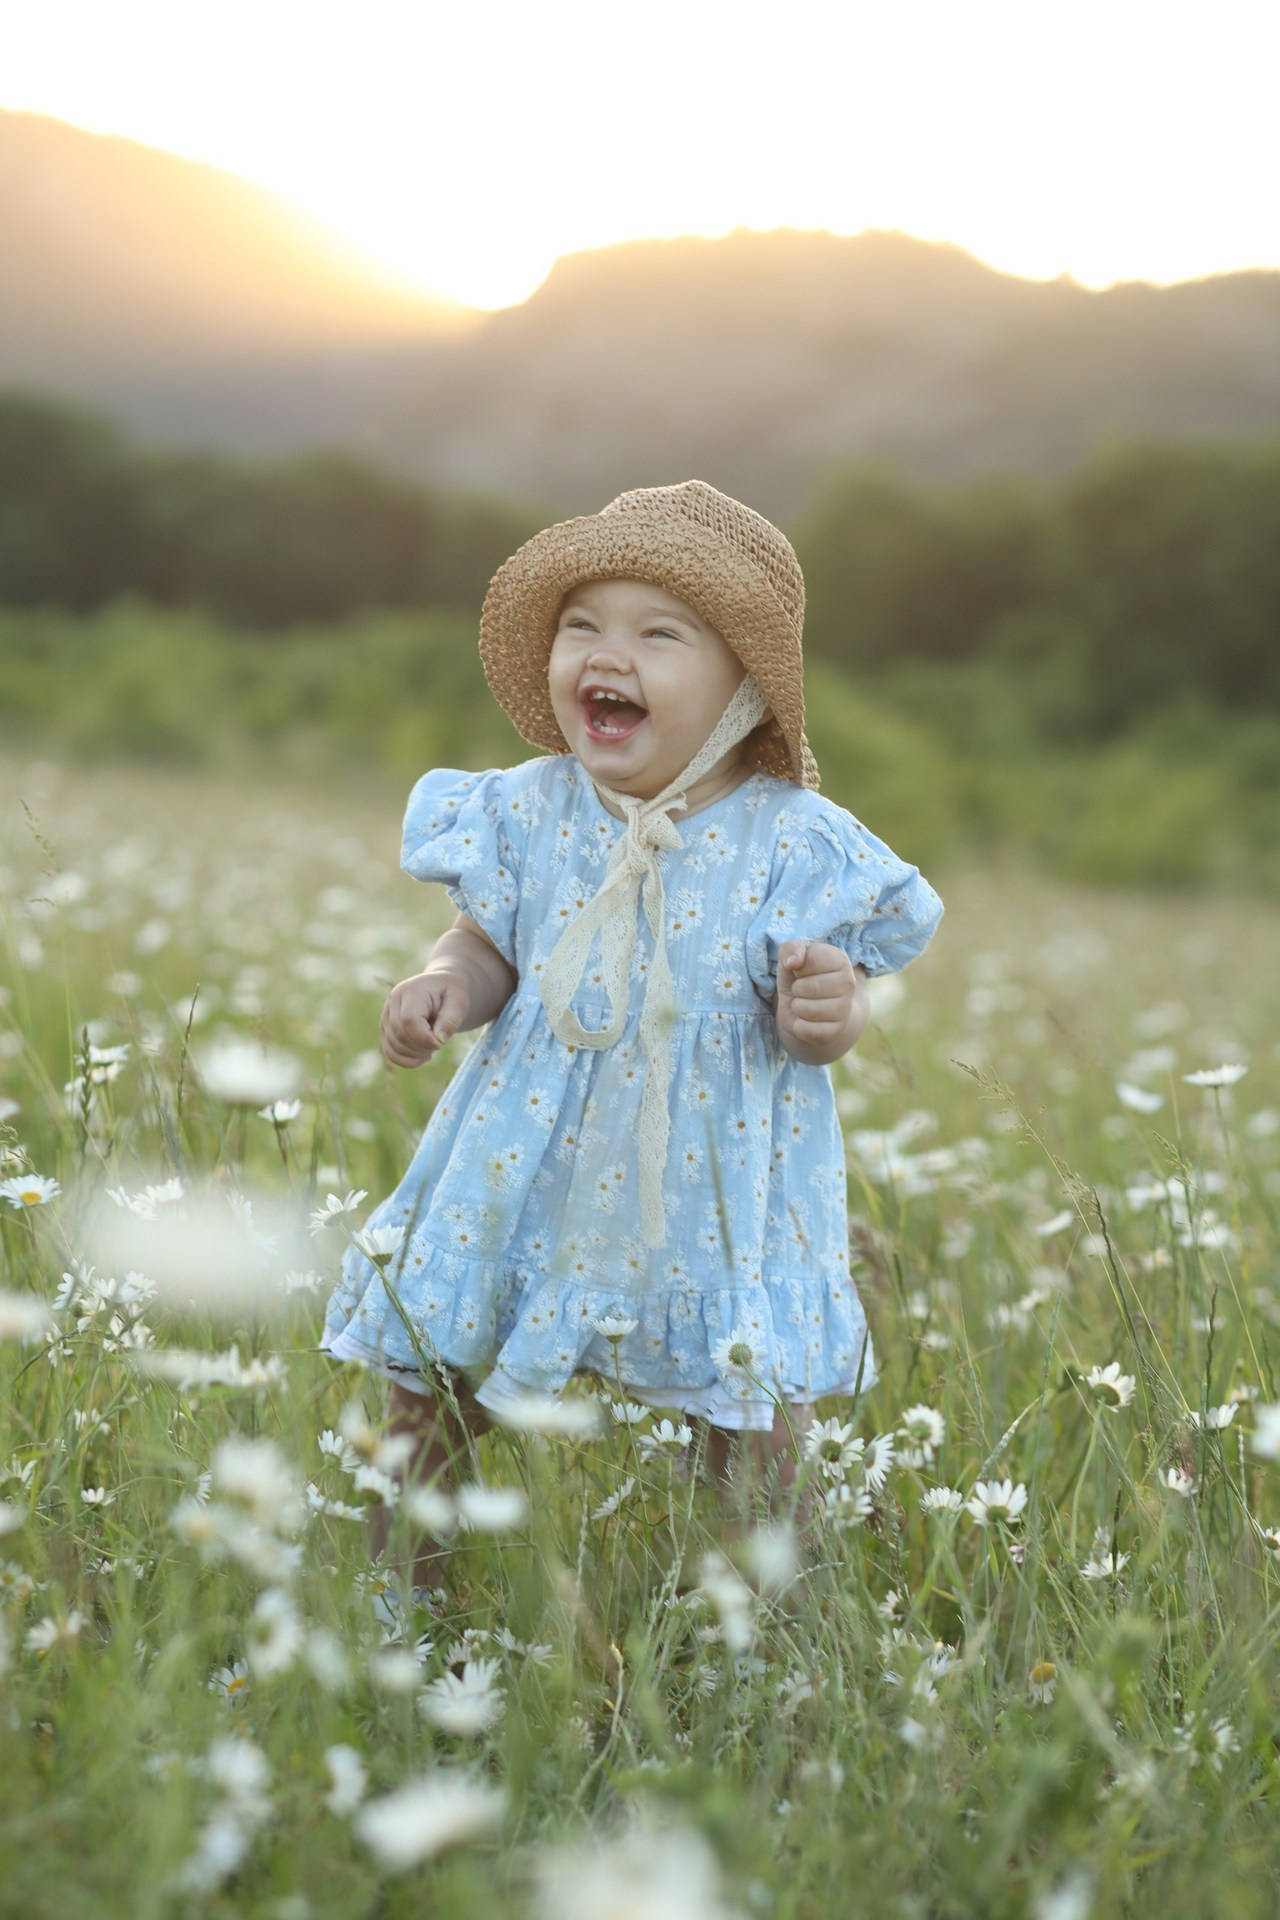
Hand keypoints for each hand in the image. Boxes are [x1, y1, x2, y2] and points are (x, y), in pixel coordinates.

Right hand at [380, 967, 470, 1067]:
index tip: (441, 1043)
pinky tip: (423, 1057)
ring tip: (433, 1047)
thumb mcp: (459, 1001)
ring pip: (393, 1046)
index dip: (424, 1038)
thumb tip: (439, 1040)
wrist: (441, 989)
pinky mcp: (386, 1029)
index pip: (409, 1020)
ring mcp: (386, 1016)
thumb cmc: (451, 994)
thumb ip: (451, 1020)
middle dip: (422, 1047)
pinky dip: (406, 1061)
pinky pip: (389, 1052)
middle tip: (440, 1043)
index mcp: (411, 991)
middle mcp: (393, 1002)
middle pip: (400, 1035)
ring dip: (415, 1055)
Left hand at [775, 941, 866, 1062]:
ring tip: (805, 1002)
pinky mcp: (835, 1032)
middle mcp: (848, 984)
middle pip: (806, 987)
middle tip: (803, 989)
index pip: (809, 962)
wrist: (813, 1005)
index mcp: (840, 960)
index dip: (797, 967)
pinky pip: (804, 1029)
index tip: (803, 970)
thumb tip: (793, 962)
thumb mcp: (792, 957)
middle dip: (796, 988)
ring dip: (797, 1006)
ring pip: (804, 1009)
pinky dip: (798, 1025)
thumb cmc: (802, 975)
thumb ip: (790, 949)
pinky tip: (807, 1019)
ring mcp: (844, 1010)